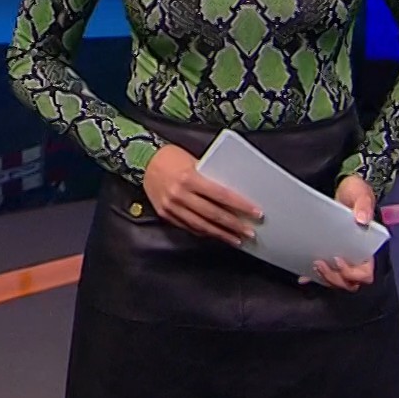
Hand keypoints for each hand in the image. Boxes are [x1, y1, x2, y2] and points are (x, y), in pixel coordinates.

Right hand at [141, 144, 262, 245]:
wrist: (143, 161)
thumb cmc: (172, 158)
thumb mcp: (193, 162)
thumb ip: (210, 177)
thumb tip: (233, 195)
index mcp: (189, 178)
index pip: (221, 195)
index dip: (240, 205)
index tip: (255, 212)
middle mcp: (179, 194)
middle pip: (213, 214)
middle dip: (234, 225)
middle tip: (250, 232)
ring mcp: (171, 207)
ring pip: (201, 225)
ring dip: (221, 234)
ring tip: (236, 239)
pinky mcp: (166, 215)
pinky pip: (188, 227)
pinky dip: (204, 232)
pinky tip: (216, 235)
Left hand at [303, 175, 377, 291]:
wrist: (344, 186)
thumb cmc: (356, 192)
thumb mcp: (361, 194)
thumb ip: (364, 205)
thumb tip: (362, 220)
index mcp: (368, 247)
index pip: (365, 273)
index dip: (352, 273)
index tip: (337, 259)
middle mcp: (357, 256)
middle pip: (350, 282)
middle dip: (335, 277)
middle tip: (319, 263)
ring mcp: (345, 257)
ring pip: (338, 281)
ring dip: (326, 278)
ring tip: (314, 264)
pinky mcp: (330, 253)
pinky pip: (325, 272)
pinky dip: (314, 277)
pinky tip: (304, 275)